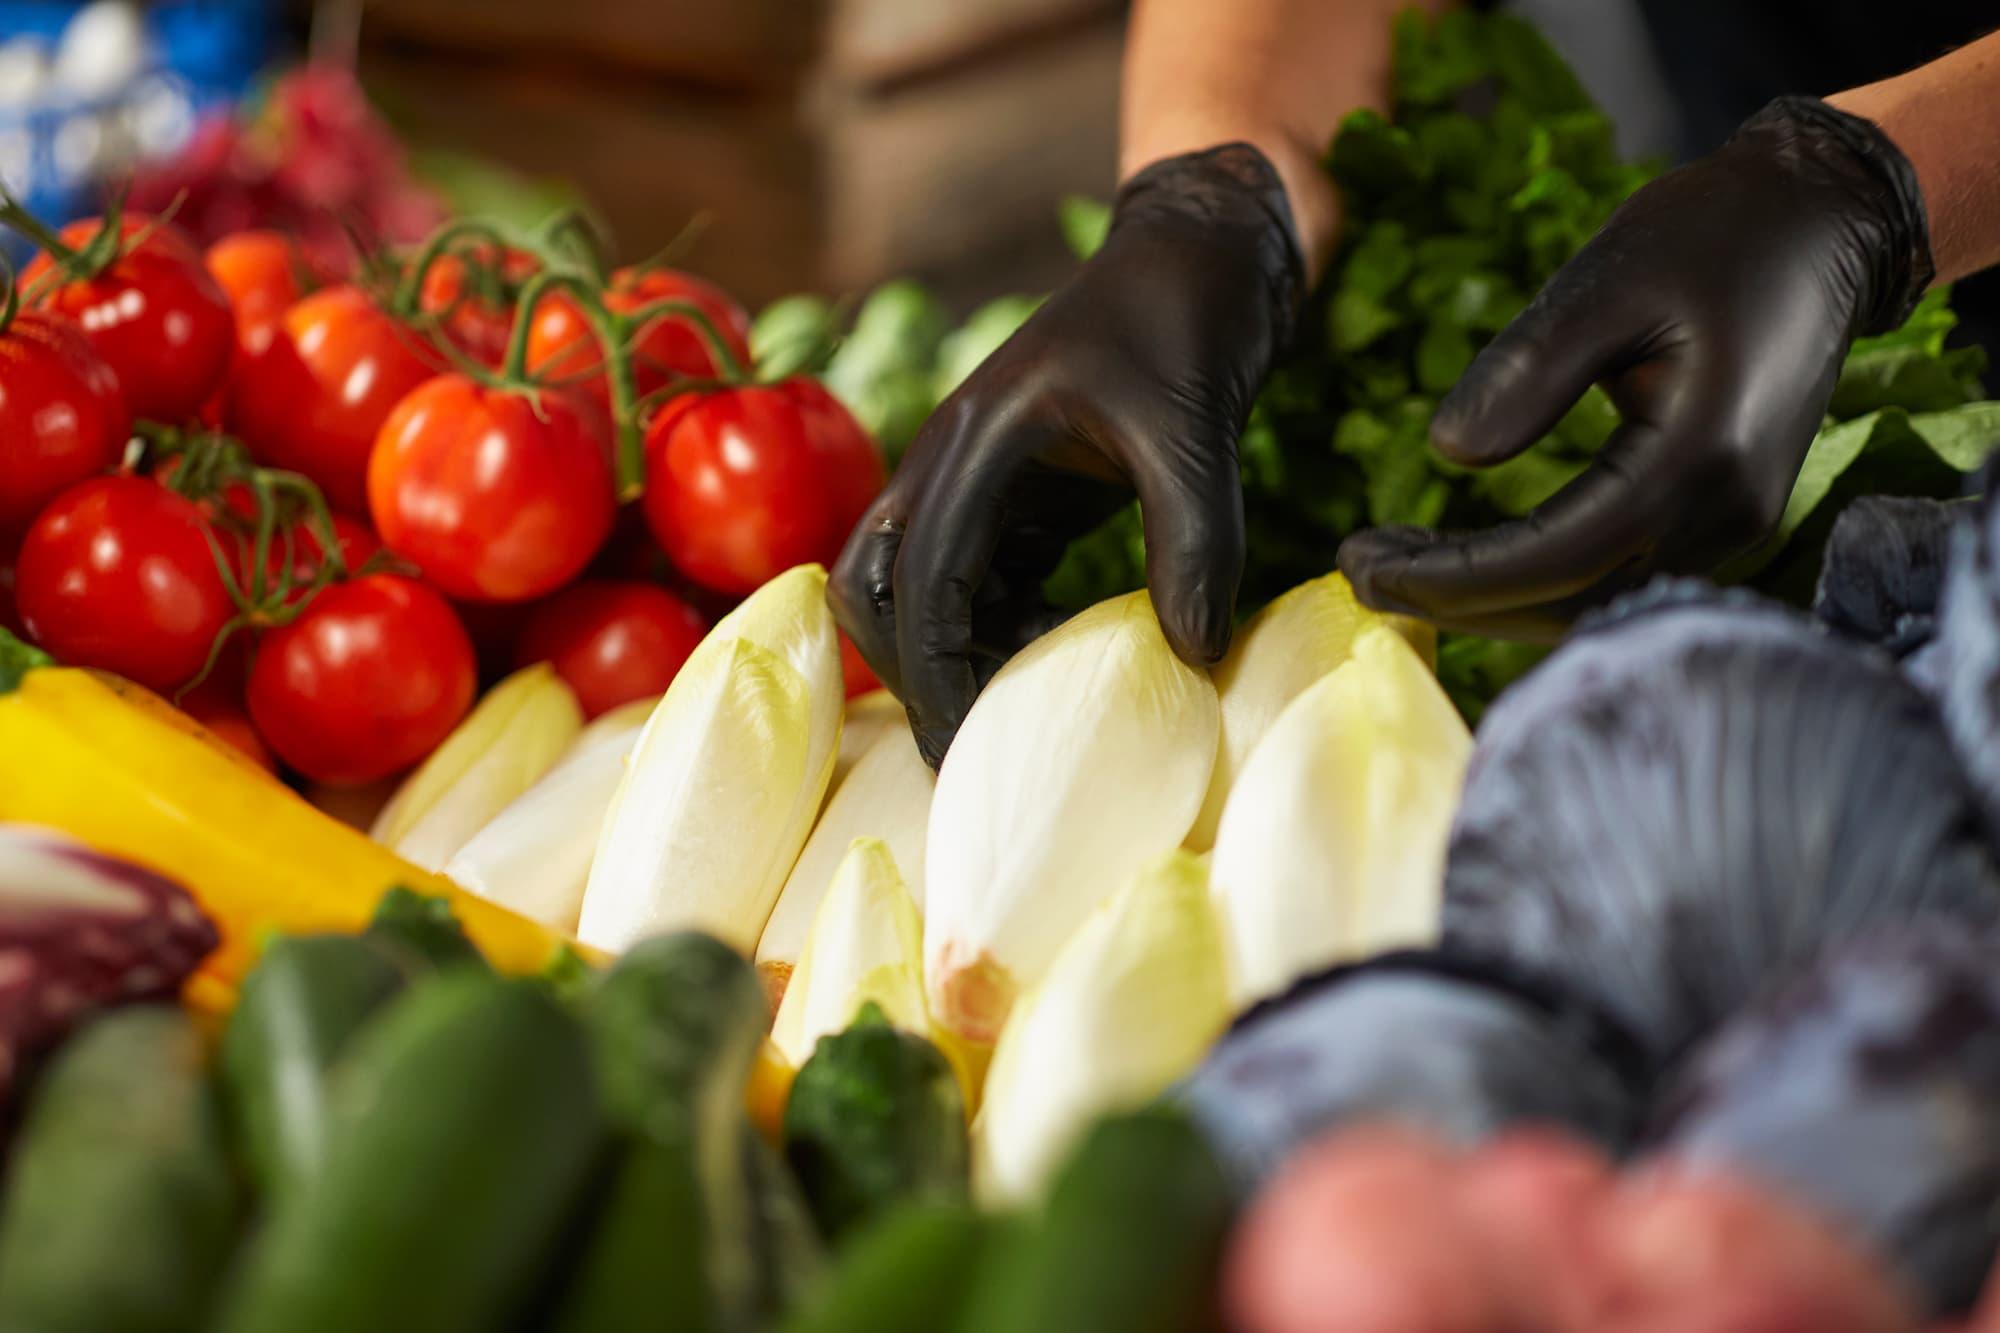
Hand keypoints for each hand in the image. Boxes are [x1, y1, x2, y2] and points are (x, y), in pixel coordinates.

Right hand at [830, 143, 1303, 765]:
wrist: (1201, 247)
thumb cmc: (1187, 315)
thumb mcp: (1196, 427)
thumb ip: (1195, 540)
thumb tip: (1191, 654)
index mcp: (974, 441)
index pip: (920, 580)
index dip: (935, 672)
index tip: (966, 748)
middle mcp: (953, 459)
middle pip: (873, 587)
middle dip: (909, 669)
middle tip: (970, 744)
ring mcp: (978, 474)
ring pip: (913, 586)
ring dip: (951, 650)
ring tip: (1024, 701)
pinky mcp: (1014, 489)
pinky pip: (973, 575)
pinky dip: (995, 625)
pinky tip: (1056, 648)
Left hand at [1339, 97, 1934, 638]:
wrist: (1822, 225)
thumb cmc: (1711, 235)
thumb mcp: (1606, 280)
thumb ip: (1527, 371)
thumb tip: (1446, 454)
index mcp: (1696, 457)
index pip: (1550, 559)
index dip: (1449, 577)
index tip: (1357, 561)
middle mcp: (1725, 515)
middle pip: (1567, 601)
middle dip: (1453, 600)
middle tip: (1354, 571)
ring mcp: (1732, 526)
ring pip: (1589, 601)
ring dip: (1488, 600)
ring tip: (1391, 566)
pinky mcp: (1721, 518)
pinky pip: (1614, 575)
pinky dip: (1534, 580)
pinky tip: (1465, 559)